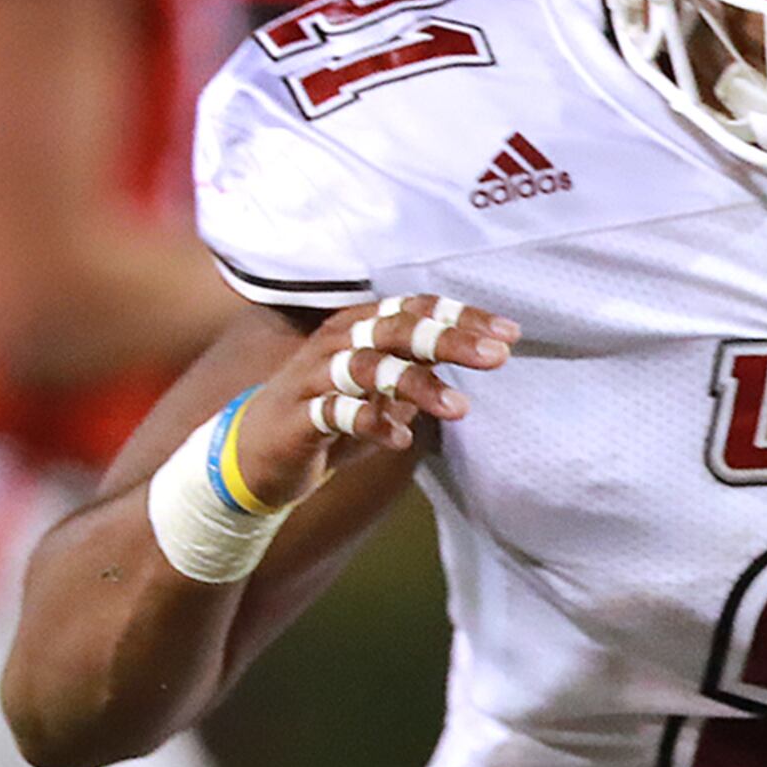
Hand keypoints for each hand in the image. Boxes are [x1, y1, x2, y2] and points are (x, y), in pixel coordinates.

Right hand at [231, 295, 517, 511]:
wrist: (257, 457)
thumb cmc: (328, 416)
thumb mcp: (384, 392)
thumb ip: (422, 372)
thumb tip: (479, 355)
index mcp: (360, 330)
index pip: (415, 309)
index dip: (461, 317)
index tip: (510, 334)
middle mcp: (336, 344)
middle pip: (396, 329)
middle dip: (448, 340)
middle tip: (497, 358)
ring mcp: (313, 378)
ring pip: (366, 367)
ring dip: (416, 385)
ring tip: (459, 408)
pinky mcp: (296, 417)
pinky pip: (334, 413)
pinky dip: (369, 423)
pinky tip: (400, 440)